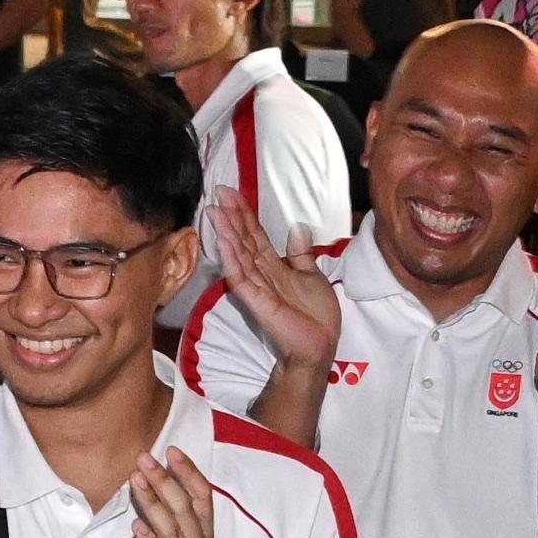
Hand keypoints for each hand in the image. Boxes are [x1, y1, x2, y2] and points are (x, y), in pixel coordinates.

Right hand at [208, 204, 338, 385]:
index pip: (255, 235)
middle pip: (243, 240)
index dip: (245, 214)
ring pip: (238, 255)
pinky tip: (224, 241)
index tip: (232, 193)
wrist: (320, 345)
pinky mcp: (256, 302)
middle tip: (219, 192)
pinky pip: (241, 277)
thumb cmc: (316, 316)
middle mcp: (262, 274)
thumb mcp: (313, 276)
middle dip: (232, 216)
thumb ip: (301, 254)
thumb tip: (296, 227)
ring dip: (227, 233)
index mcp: (274, 266)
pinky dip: (232, 259)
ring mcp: (257, 287)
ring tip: (216, 211)